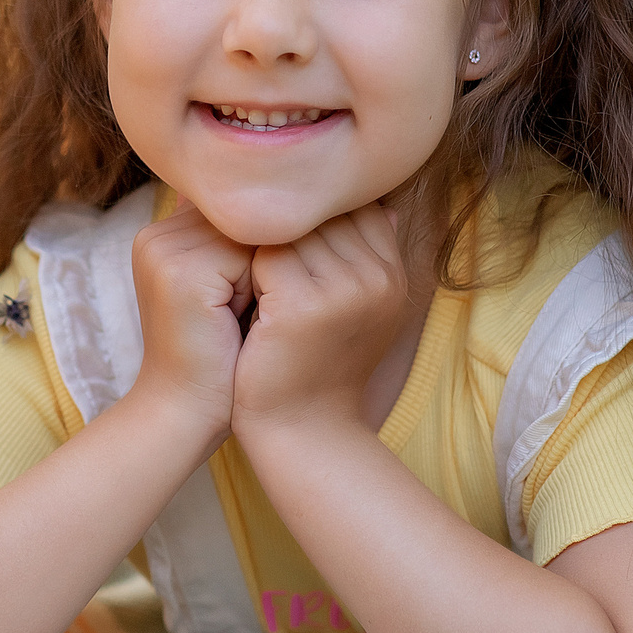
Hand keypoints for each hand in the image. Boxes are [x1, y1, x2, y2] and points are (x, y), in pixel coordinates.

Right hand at [124, 205, 254, 438]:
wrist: (185, 411)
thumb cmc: (216, 355)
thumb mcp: (224, 290)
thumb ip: (235, 243)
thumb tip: (285, 202)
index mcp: (160, 234)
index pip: (233, 212)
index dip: (255, 252)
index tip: (243, 298)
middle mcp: (155, 235)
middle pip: (242, 219)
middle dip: (260, 261)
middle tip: (238, 312)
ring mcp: (164, 252)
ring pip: (250, 235)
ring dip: (262, 274)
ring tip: (237, 316)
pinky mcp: (182, 274)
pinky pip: (249, 257)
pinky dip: (258, 289)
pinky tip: (238, 321)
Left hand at [233, 204, 408, 439]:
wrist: (301, 430)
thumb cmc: (316, 365)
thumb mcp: (352, 306)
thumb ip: (359, 255)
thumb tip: (375, 201)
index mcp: (393, 275)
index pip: (354, 208)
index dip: (315, 218)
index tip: (286, 244)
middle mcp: (378, 279)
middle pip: (323, 214)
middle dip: (286, 228)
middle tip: (257, 256)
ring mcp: (344, 291)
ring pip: (292, 230)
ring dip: (263, 247)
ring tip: (247, 275)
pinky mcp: (303, 305)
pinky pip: (266, 255)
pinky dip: (246, 269)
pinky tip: (239, 295)